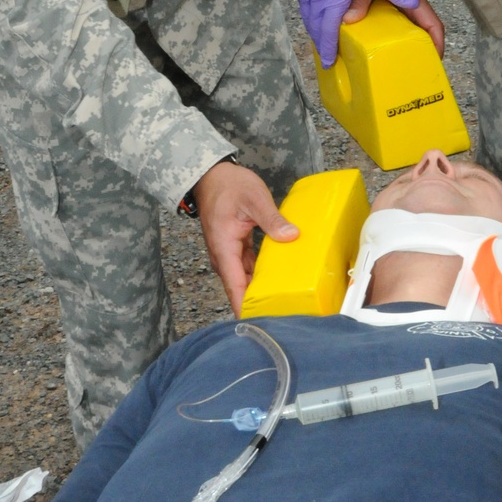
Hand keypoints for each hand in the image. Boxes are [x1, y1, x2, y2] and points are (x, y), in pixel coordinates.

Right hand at [195, 161, 297, 312]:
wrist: (211, 176)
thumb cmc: (228, 186)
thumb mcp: (254, 198)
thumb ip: (272, 219)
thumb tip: (290, 236)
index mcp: (224, 248)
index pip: (235, 287)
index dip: (246, 308)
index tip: (260, 325)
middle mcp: (224, 257)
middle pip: (240, 289)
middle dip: (259, 304)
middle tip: (285, 316)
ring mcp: (229, 254)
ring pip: (244, 280)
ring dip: (260, 291)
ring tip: (285, 303)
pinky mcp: (235, 249)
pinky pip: (247, 269)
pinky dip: (260, 275)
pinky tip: (278, 279)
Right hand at [294, 0, 419, 68]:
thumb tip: (414, 6)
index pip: (327, 32)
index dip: (327, 49)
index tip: (328, 63)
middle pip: (314, 25)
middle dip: (320, 40)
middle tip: (326, 54)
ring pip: (306, 12)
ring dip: (313, 25)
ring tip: (321, 35)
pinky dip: (308, 8)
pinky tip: (315, 8)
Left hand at [342, 0, 443, 57]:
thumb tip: (351, 18)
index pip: (430, 19)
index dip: (436, 41)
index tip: (434, 59)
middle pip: (422, 25)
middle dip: (423, 46)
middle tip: (417, 67)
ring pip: (409, 24)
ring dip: (408, 42)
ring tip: (401, 62)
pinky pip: (394, 20)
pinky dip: (392, 34)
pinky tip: (383, 46)